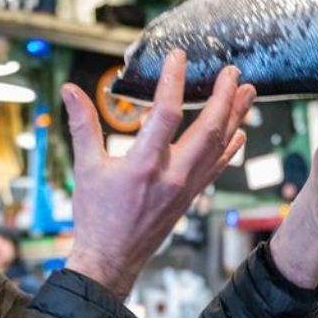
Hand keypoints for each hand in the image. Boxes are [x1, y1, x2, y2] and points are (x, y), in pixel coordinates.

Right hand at [63, 50, 255, 298]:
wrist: (111, 259)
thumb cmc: (96, 216)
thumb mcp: (85, 168)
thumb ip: (82, 125)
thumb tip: (70, 90)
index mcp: (143, 165)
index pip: (166, 114)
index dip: (173, 82)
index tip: (178, 58)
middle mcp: (171, 176)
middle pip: (208, 130)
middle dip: (224, 98)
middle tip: (232, 71)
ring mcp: (186, 187)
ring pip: (219, 147)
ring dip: (235, 116)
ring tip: (247, 91)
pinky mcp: (190, 196)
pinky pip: (217, 167)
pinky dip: (230, 146)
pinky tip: (240, 130)